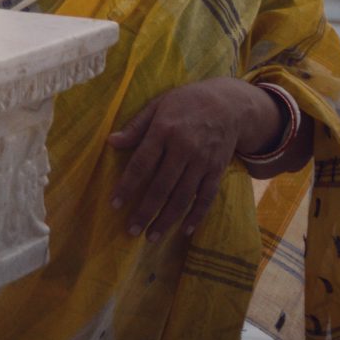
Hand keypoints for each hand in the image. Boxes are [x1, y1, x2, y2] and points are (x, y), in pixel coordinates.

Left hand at [107, 77, 267, 241]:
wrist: (228, 103)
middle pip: (161, 186)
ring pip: (182, 197)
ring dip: (166, 219)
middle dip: (145, 211)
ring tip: (151, 236)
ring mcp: (202, 162)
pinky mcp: (217, 171)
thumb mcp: (157, 106)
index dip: (127, 186)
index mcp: (164, 130)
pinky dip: (196, 215)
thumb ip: (135, 127)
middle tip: (131, 231)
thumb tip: (110, 142)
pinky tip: (184, 230)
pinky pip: (206, 197)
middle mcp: (183, 149)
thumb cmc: (185, 103)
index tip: (115, 204)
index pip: (141, 163)